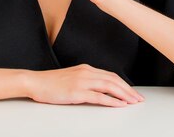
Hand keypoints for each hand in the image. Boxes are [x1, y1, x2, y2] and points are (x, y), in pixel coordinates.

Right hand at [25, 64, 144, 106]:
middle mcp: (86, 72)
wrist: (35, 82)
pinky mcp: (77, 92)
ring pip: (109, 86)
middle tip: (138, 99)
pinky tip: (119, 105)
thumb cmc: (51, 82)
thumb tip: (99, 89)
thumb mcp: (72, 77)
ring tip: (133, 102)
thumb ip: (85, 80)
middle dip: (128, 90)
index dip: (124, 84)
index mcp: (86, 68)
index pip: (110, 75)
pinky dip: (111, 101)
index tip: (132, 92)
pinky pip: (99, 96)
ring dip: (124, 95)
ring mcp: (82, 81)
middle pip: (113, 80)